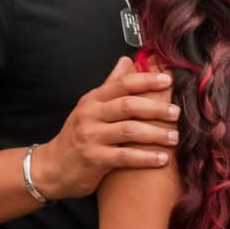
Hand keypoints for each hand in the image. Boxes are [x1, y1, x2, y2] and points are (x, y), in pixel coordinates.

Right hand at [34, 56, 178, 199]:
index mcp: (93, 99)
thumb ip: (111, 85)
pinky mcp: (94, 159)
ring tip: (174, 137)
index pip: (122, 84)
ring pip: (129, 130)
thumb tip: (127, 61)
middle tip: (176, 112)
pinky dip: (146, 157)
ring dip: (155, 134)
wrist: (53, 168)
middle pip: (128, 105)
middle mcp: (91, 114)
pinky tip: (163, 159)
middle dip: (155, 108)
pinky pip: (125, 156)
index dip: (146, 80)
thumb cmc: (78, 137)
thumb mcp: (91, 108)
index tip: (168, 81)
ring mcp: (91, 136)